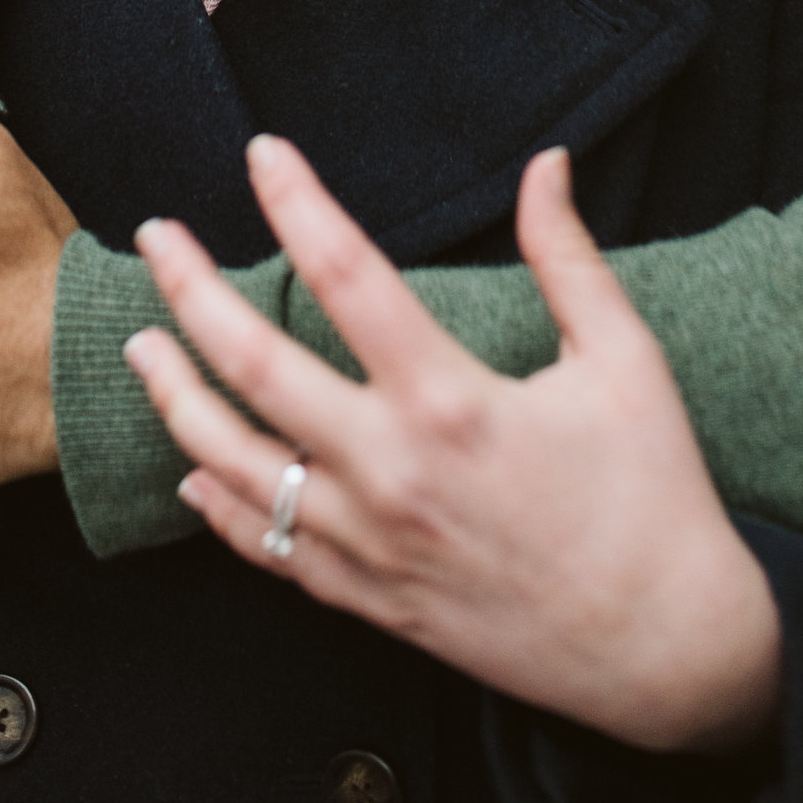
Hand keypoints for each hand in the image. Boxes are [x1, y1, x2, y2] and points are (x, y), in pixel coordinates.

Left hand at [126, 137, 782, 754]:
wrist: (665, 651)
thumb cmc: (653, 495)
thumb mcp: (625, 361)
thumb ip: (569, 256)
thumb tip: (547, 162)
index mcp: (453, 400)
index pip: (346, 274)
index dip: (296, 201)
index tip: (262, 152)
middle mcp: (392, 471)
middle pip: (255, 365)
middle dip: (190, 291)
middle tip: (154, 235)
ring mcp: (370, 543)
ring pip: (235, 464)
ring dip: (175, 397)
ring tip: (137, 343)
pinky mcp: (369, 600)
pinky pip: (267, 548)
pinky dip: (218, 503)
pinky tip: (190, 466)